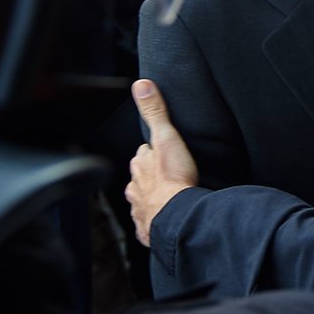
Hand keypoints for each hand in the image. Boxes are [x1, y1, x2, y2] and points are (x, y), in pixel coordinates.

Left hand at [126, 79, 198, 246]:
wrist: (177, 216)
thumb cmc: (174, 179)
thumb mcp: (166, 137)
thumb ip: (155, 111)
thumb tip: (141, 85)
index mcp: (140, 165)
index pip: (143, 154)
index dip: (152, 152)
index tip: (161, 151)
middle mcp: (135, 187)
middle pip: (141, 177)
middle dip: (151, 175)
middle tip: (168, 174)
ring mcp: (140, 209)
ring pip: (143, 200)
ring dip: (152, 198)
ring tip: (168, 197)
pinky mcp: (148, 228)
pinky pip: (150, 224)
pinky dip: (156, 221)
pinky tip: (166, 218)